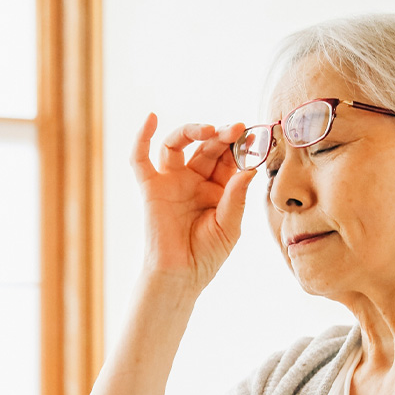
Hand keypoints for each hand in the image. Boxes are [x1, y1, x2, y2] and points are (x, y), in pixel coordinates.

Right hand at [131, 114, 255, 292]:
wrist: (180, 276)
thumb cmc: (206, 255)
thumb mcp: (230, 226)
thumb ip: (237, 197)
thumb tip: (250, 168)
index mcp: (217, 187)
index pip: (228, 157)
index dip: (240, 146)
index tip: (254, 138)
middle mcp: (193, 179)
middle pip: (206, 146)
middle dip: (222, 136)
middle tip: (236, 129)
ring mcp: (171, 181)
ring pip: (177, 144)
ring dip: (192, 131)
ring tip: (209, 131)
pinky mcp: (150, 188)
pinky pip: (140, 159)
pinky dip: (142, 137)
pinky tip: (151, 118)